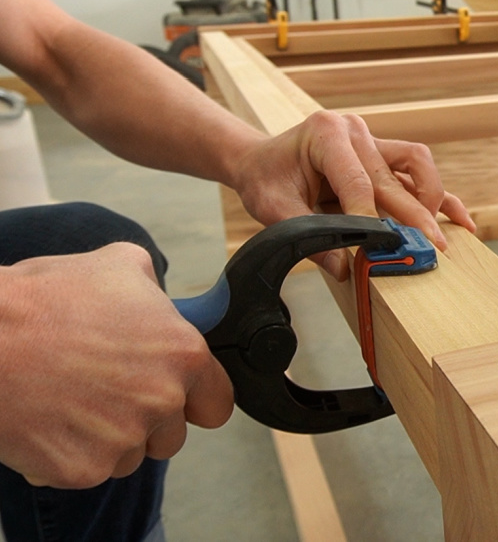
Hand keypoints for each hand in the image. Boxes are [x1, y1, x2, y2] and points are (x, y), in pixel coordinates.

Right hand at [0, 243, 233, 488]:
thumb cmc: (41, 300)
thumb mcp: (117, 265)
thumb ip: (154, 289)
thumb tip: (160, 298)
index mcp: (183, 355)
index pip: (217, 403)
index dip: (196, 401)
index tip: (179, 399)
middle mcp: (162, 400)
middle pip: (171, 436)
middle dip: (145, 421)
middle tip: (104, 392)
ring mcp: (123, 439)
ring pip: (129, 456)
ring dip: (107, 439)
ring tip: (69, 399)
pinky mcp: (82, 469)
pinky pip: (85, 471)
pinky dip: (65, 454)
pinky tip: (44, 419)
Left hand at [229, 111, 475, 279]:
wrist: (261, 160)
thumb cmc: (265, 178)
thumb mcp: (273, 208)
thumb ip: (307, 236)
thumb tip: (344, 268)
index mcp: (326, 133)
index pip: (357, 180)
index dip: (371, 217)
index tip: (383, 248)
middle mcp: (355, 131)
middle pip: (394, 176)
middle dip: (414, 215)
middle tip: (431, 247)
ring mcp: (374, 141)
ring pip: (418, 165)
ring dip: (431, 200)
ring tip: (437, 234)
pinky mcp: (384, 157)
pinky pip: (418, 175)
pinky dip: (440, 198)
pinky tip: (461, 220)